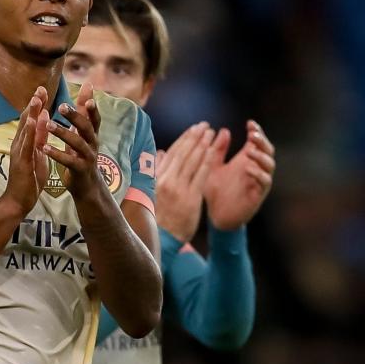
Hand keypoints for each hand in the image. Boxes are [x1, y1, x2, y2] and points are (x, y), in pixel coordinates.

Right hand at [0, 86, 49, 214]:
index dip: (36, 105)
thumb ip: (40, 138)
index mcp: (25, 142)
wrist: (19, 200)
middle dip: (34, 104)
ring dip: (31, 114)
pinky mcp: (22, 162)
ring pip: (26, 130)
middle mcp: (20, 144)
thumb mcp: (38, 154)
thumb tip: (45, 120)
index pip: (31, 120)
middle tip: (41, 88)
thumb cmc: (29, 179)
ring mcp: (19, 152)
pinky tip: (34, 122)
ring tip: (37, 99)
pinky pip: (26, 145)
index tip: (43, 90)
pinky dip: (30, 132)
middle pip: (27, 120)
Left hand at [45, 82, 104, 203]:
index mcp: (92, 134)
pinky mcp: (80, 170)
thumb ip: (84, 111)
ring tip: (48, 125)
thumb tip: (88, 86)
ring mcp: (88, 158)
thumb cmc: (82, 154)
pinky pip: (69, 161)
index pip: (94, 118)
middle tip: (62, 106)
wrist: (86, 185)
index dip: (93, 109)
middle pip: (86, 128)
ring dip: (63, 133)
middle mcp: (93, 144)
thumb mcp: (83, 132)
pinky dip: (56, 154)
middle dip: (75, 117)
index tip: (88, 97)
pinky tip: (44, 148)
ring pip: (77, 143)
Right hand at [155, 122, 226, 241]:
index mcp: (155, 178)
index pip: (171, 152)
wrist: (163, 238)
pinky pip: (200, 175)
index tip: (193, 128)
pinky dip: (206, 161)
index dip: (184, 138)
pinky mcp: (190, 198)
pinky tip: (213, 151)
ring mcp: (178, 189)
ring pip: (191, 161)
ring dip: (202, 144)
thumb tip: (159, 152)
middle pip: (182, 153)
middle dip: (195, 137)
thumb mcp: (151, 191)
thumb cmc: (157, 215)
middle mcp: (165, 180)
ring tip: (211, 133)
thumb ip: (156, 171)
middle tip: (205, 125)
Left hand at [204, 120, 274, 230]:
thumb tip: (224, 130)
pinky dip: (259, 174)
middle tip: (253, 135)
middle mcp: (255, 168)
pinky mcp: (258, 194)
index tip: (250, 123)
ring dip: (261, 156)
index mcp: (246, 159)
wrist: (216, 216)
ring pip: (270, 165)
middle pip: (268, 150)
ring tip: (250, 151)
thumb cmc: (214, 191)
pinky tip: (248, 169)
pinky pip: (265, 182)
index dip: (257, 131)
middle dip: (262, 141)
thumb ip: (217, 151)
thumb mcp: (212, 167)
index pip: (257, 141)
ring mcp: (258, 181)